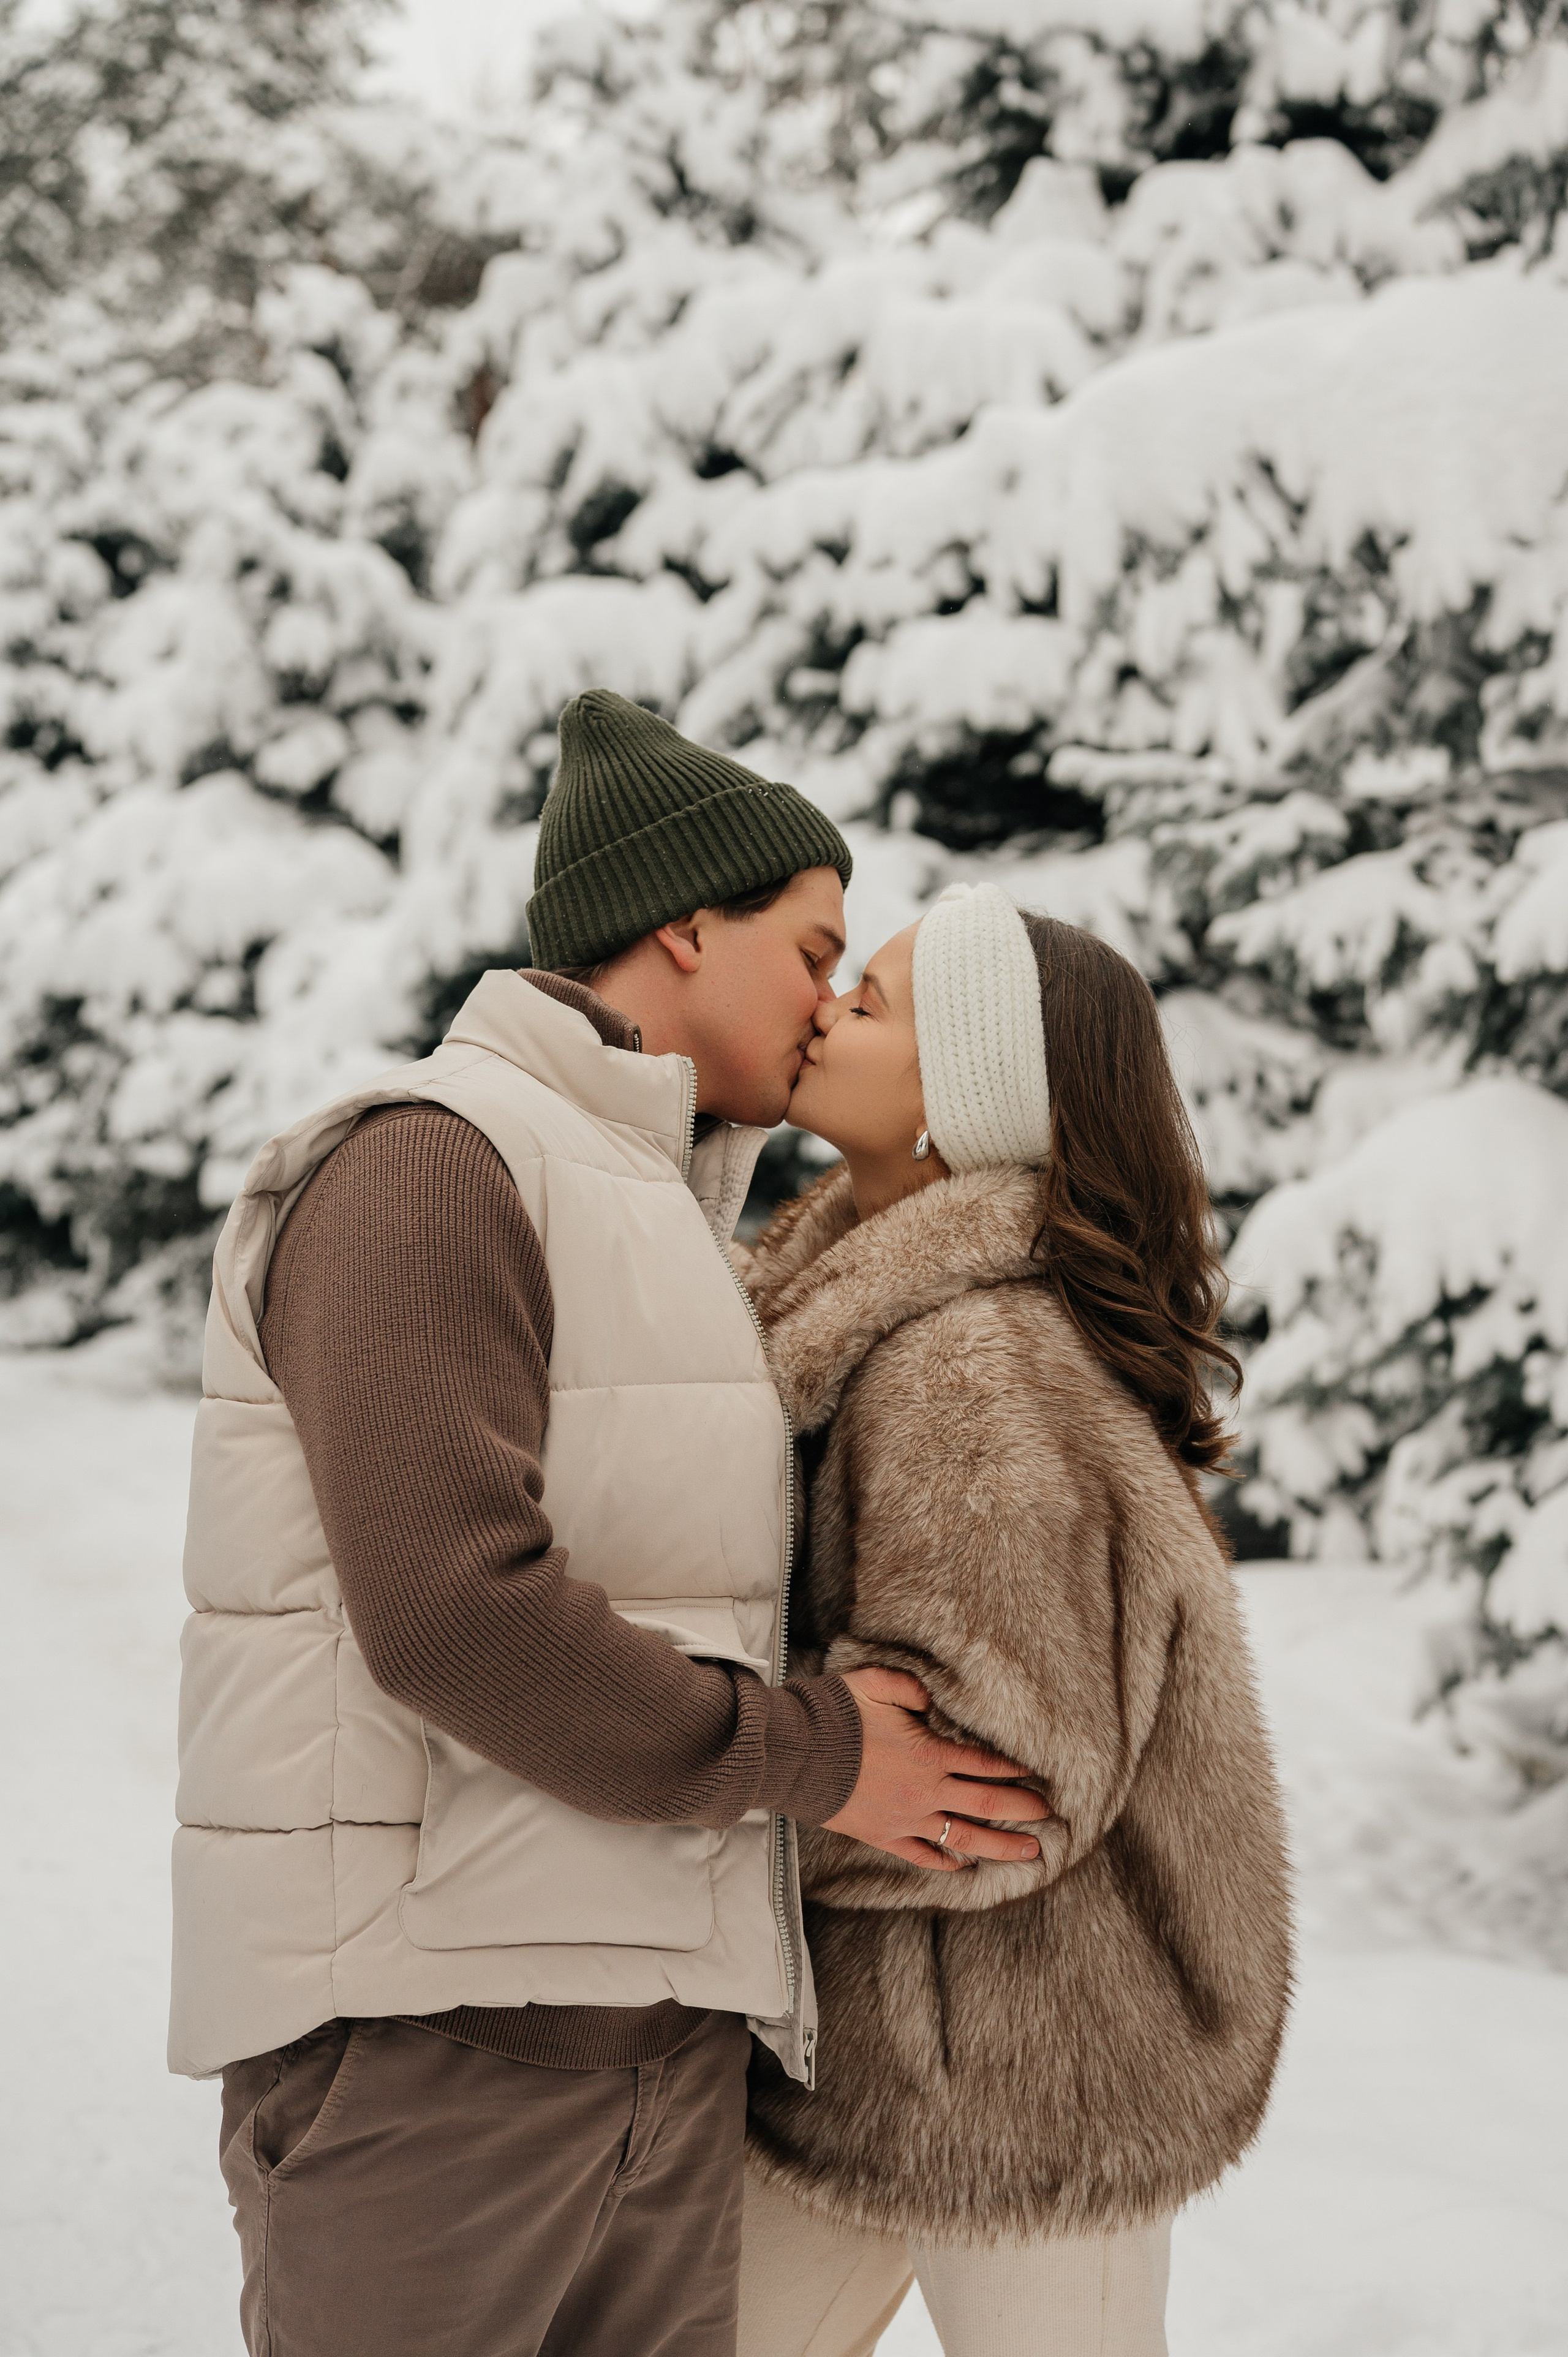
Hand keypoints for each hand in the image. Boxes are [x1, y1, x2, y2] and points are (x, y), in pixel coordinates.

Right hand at [823, 1665, 1049, 1872]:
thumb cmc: (834, 1715)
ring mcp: (905, 1819)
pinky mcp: (883, 1836)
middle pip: (986, 1805)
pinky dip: (946, 1863)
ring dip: (1000, 1847)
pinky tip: (964, 1867)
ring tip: (1031, 1854)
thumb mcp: (875, 1683)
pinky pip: (922, 1855)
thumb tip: (933, 1696)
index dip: (1014, 1770)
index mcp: (928, 1755)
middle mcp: (925, 1793)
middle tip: (1051, 1819)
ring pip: (964, 1839)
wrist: (793, 1755)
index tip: (1037, 1776)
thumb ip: (911, 1686)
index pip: (983, 1764)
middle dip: (1022, 1811)